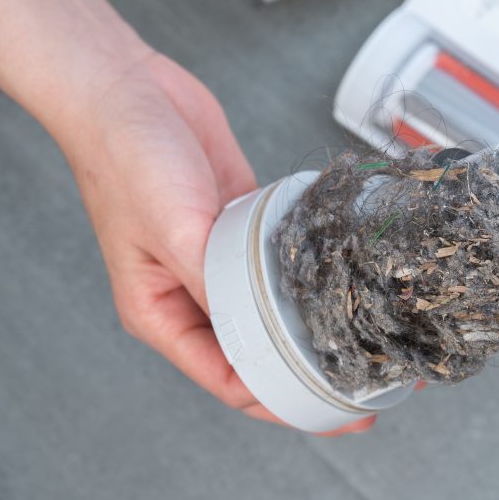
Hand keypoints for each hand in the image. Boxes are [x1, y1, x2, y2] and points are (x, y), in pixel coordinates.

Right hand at [63, 52, 374, 434]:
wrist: (129, 88)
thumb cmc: (127, 159)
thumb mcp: (173, 229)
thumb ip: (214, 283)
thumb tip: (261, 330)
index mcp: (161, 314)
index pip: (229, 380)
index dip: (284, 404)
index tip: (337, 411)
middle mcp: (193, 296)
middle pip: (259, 353)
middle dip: (312, 373)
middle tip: (370, 385)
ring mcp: (220, 260)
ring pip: (274, 311)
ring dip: (316, 326)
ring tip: (371, 338)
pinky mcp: (241, 225)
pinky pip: (282, 263)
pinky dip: (311, 276)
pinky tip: (349, 282)